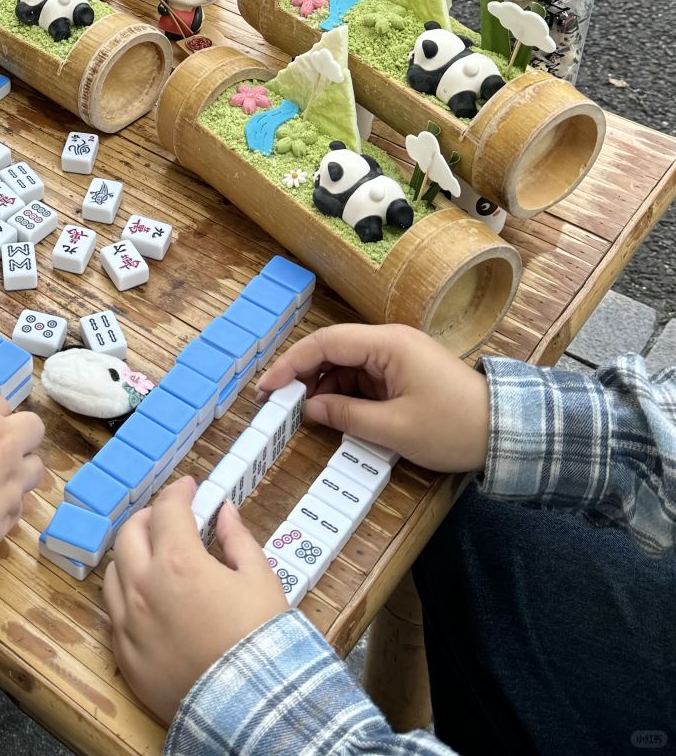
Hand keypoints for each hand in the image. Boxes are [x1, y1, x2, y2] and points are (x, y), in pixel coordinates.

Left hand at [103, 476, 286, 724]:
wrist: (250, 709)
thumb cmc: (260, 641)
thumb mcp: (260, 580)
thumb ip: (237, 540)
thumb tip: (225, 513)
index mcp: (178, 561)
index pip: (167, 509)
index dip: (179, 492)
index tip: (189, 488)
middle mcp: (144, 587)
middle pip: (130, 533)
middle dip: (151, 517)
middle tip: (171, 519)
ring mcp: (128, 623)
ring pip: (114, 571)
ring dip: (133, 555)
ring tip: (156, 557)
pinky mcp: (124, 656)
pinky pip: (113, 613)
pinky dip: (127, 595)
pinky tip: (147, 598)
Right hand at [258, 323, 488, 472]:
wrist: (506, 432)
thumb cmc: (453, 428)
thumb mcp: (394, 429)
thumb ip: (346, 415)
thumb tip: (309, 409)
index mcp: (387, 344)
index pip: (326, 343)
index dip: (291, 363)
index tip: (266, 387)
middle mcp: (390, 341)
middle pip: (334, 349)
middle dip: (304, 375)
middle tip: (279, 405)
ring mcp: (398, 356)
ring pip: (347, 365)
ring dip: (324, 387)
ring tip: (304, 415)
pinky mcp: (405, 372)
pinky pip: (364, 377)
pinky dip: (345, 393)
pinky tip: (334, 414)